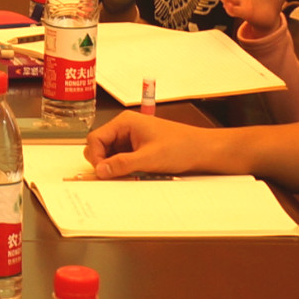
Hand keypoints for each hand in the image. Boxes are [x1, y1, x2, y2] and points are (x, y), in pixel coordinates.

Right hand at [81, 107, 222, 176]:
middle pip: (100, 146)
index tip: (102, 172)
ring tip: (127, 175)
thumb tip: (101, 170)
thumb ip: (122, 164)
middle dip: (103, 162)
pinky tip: (132, 174)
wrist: (203, 151)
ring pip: (111, 154)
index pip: (96, 138)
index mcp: (125, 122)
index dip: (96, 156)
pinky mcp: (138, 148)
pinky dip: (123, 167)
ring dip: (114, 166)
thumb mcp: (149, 158)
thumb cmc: (181, 147)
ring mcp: (132, 138)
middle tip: (113, 175)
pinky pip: (122, 158)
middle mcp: (126, 127)